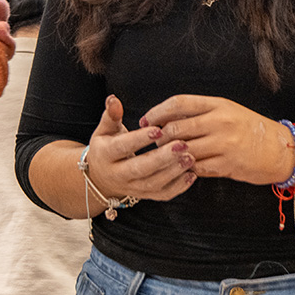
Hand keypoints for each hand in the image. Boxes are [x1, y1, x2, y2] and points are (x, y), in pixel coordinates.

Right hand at [83, 94, 197, 206]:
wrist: (102, 177)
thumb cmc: (107, 146)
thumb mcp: (105, 130)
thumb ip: (111, 115)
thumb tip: (113, 98)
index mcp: (105, 155)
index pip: (122, 147)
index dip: (139, 139)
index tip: (158, 129)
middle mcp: (117, 175)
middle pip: (139, 169)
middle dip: (161, 158)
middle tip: (182, 145)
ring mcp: (132, 188)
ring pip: (153, 184)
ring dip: (173, 172)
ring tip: (190, 157)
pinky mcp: (145, 196)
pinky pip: (163, 195)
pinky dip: (179, 187)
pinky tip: (192, 174)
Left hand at [140, 95, 289, 186]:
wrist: (283, 150)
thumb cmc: (250, 129)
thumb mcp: (227, 111)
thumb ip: (200, 113)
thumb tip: (164, 117)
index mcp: (218, 105)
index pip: (178, 103)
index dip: (157, 112)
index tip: (146, 120)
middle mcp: (221, 122)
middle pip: (176, 128)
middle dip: (159, 137)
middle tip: (152, 142)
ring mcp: (225, 144)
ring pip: (183, 150)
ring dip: (169, 155)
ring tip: (164, 156)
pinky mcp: (228, 165)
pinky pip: (197, 167)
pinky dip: (186, 167)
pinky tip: (182, 167)